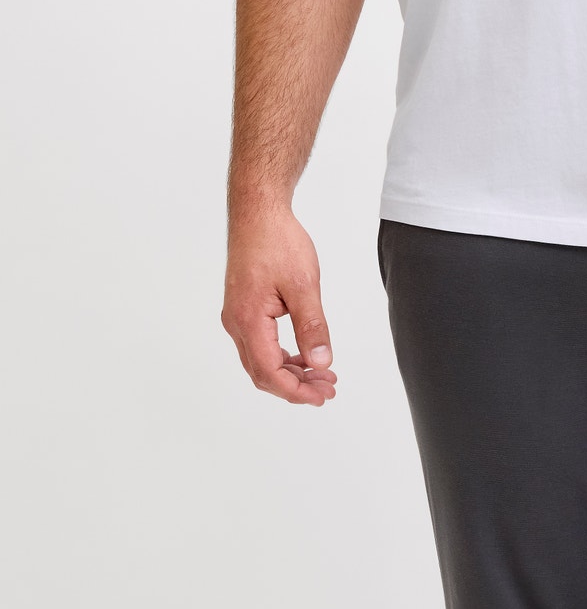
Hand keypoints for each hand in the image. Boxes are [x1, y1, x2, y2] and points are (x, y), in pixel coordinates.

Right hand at [222, 209, 337, 405]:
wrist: (257, 212)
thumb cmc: (278, 242)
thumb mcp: (304, 284)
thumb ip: (313, 326)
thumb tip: (321, 362)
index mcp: (248, 320)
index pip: (269, 372)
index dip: (296, 390)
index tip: (321, 396)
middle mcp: (236, 323)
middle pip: (262, 372)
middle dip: (295, 386)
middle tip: (327, 390)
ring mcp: (237, 316)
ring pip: (260, 360)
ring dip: (290, 372)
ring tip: (321, 375)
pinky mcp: (243, 308)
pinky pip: (260, 344)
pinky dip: (282, 355)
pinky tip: (304, 355)